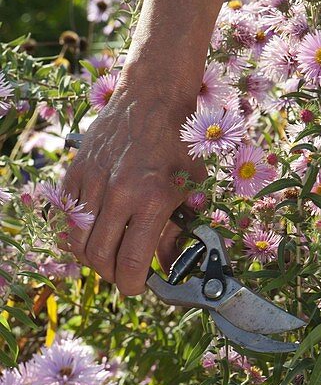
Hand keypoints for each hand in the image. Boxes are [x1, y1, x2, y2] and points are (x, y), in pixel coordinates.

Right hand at [59, 0, 242, 295]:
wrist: (152, 97)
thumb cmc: (179, 144)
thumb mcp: (190, 189)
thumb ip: (176, 230)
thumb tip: (163, 266)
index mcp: (153, 199)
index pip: (132, 262)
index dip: (134, 285)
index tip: (140, 287)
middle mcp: (120, 192)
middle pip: (100, 258)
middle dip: (113, 274)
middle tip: (125, 273)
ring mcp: (93, 182)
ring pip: (78, 241)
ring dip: (93, 257)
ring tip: (110, 254)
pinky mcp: (75, 171)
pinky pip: (67, 217)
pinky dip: (77, 231)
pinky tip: (95, 230)